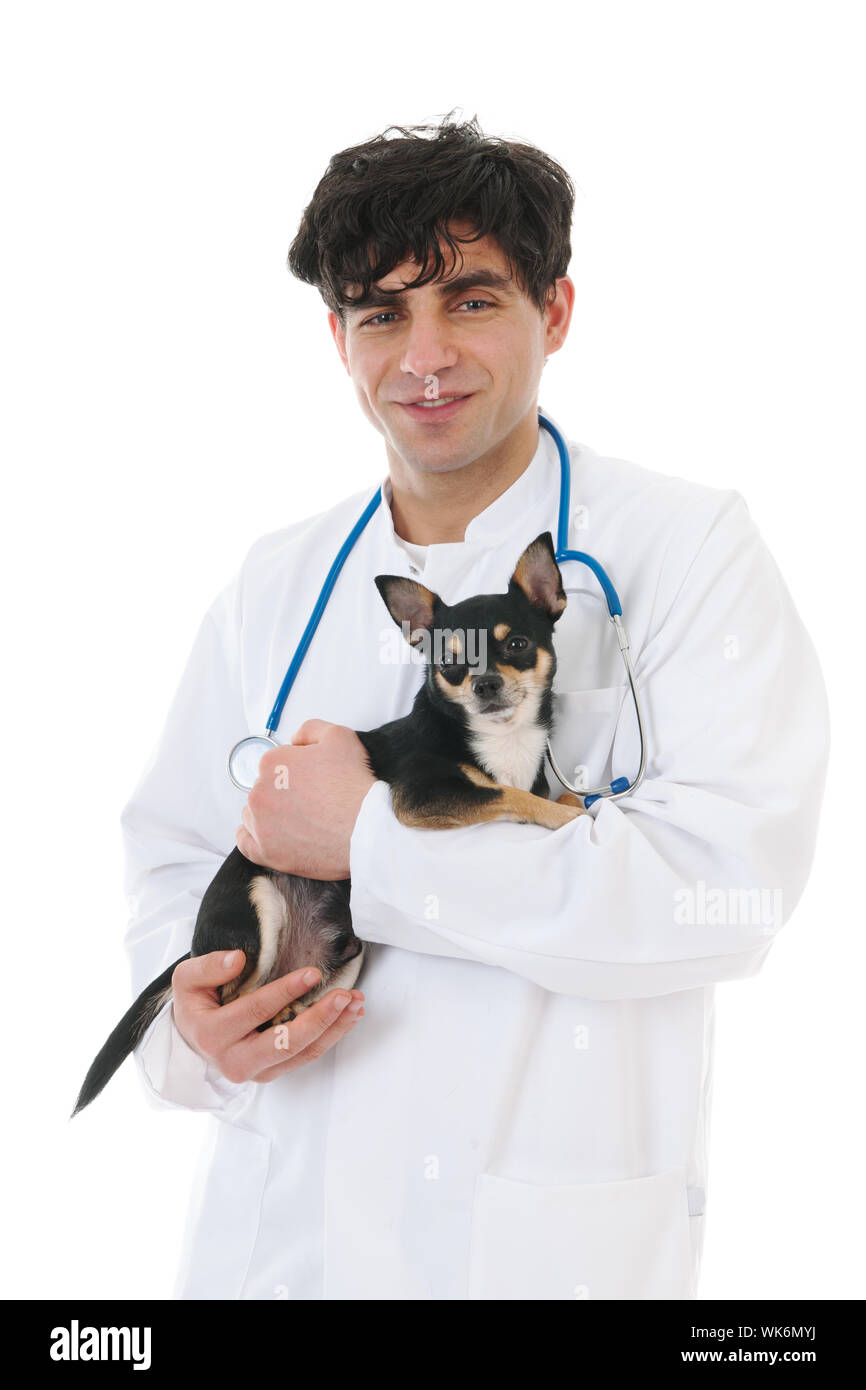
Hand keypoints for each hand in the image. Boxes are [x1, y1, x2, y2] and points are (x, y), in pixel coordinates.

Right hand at [171, 950, 364, 1083]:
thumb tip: (237, 959)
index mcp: (212, 1035)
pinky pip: (306, 1056)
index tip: (312, 973)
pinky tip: (348, 1016)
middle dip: (319, 1018)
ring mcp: (256, 1071)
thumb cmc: (196, 1003)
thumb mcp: (187, 979)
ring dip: (334, 1028)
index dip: (285, 991)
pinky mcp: (272, 1072)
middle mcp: (234, 1061)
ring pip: (302, 1053)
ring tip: (355, 1002)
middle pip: (285, 1043)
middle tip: (345, 995)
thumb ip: (207, 967)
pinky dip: (331, 1037)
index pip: (255, 1011)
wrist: (192, 1037)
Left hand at [236, 719, 375, 878]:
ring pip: (253, 815)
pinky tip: (272, 835)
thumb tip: (295, 740)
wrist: (366, 829)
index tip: (310, 782)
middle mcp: (260, 792)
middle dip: (282, 793)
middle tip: (310, 802)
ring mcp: (260, 824)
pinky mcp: (265, 852)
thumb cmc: (354, 787)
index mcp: (272, 763)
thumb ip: (310, 729)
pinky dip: (255, 838)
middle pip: (263, 789)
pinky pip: (246, 842)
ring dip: (270, 816)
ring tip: (299, 821)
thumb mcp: (339, 737)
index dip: (294, 772)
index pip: (274, 765)